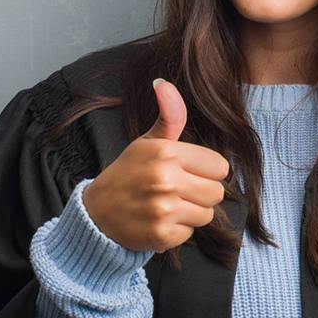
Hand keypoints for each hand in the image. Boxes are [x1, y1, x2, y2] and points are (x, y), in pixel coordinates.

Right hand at [83, 78, 229, 251]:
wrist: (96, 212)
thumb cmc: (129, 172)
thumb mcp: (148, 141)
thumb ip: (169, 115)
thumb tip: (163, 82)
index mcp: (166, 152)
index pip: (220, 166)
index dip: (206, 170)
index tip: (187, 171)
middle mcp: (165, 179)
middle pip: (217, 192)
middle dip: (201, 192)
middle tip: (177, 190)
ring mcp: (163, 209)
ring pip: (207, 214)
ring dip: (192, 212)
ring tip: (168, 205)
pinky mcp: (161, 235)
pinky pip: (190, 232)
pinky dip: (178, 230)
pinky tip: (160, 221)